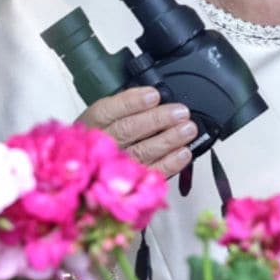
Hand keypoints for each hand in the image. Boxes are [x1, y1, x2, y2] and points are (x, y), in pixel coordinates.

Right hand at [78, 86, 196, 177]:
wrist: (93, 169)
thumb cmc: (103, 136)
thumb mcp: (106, 115)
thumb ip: (125, 106)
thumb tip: (155, 96)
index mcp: (91, 123)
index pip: (108, 110)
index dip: (133, 102)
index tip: (154, 95)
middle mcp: (100, 145)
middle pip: (127, 130)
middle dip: (157, 119)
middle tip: (180, 112)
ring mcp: (114, 166)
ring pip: (141, 152)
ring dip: (168, 140)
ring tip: (187, 129)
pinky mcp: (130, 184)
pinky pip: (150, 173)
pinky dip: (170, 164)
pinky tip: (183, 153)